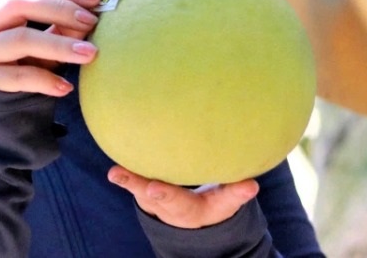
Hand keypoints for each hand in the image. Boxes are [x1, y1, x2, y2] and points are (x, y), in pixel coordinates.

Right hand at [0, 0, 103, 96]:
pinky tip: (65, 87)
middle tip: (91, 22)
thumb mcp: (41, 43)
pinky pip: (16, 77)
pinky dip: (44, 81)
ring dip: (58, 45)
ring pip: (19, 40)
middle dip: (59, 9)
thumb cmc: (20, 65)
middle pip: (19, 4)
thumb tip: (91, 19)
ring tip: (89, 54)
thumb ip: (61, 29)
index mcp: (1, 8)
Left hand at [108, 165, 259, 229]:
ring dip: (127, 180)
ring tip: (114, 173)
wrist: (189, 217)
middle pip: (152, 199)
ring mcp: (151, 198)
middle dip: (140, 188)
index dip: (167, 195)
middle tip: (126, 179)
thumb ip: (236, 194)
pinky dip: (124, 170)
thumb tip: (251, 184)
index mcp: (188, 210)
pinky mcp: (143, 186)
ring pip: (138, 189)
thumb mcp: (226, 204)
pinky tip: (116, 148)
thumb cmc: (212, 204)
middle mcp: (166, 206)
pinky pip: (133, 177)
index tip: (154, 188)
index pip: (179, 203)